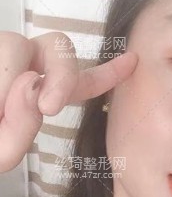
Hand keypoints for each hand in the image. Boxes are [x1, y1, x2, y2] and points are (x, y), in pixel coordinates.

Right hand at [0, 31, 137, 172]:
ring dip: (6, 83)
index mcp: (41, 93)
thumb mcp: (0, 151)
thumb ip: (19, 129)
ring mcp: (1, 54)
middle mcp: (24, 67)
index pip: (82, 80)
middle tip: (47, 107)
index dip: (108, 72)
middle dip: (61, 77)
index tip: (133, 61)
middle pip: (60, 48)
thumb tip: (31, 85)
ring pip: (15, 45)